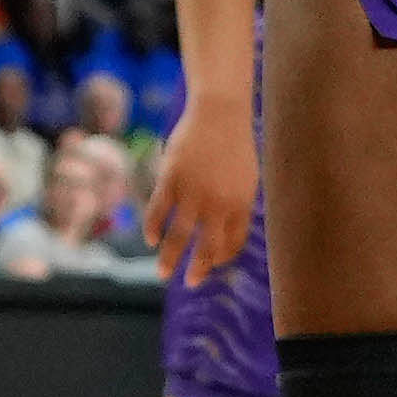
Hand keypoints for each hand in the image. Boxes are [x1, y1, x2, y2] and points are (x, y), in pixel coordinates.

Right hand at [152, 88, 258, 282]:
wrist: (220, 113)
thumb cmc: (234, 145)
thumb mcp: (246, 177)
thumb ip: (237, 204)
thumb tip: (224, 231)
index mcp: (241, 204)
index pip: (231, 243)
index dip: (221, 256)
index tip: (211, 262)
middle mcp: (218, 203)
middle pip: (207, 246)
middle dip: (197, 269)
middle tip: (189, 283)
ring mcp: (193, 192)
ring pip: (179, 235)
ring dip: (169, 257)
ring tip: (162, 273)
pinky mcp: (172, 179)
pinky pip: (159, 211)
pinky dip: (153, 228)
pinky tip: (151, 239)